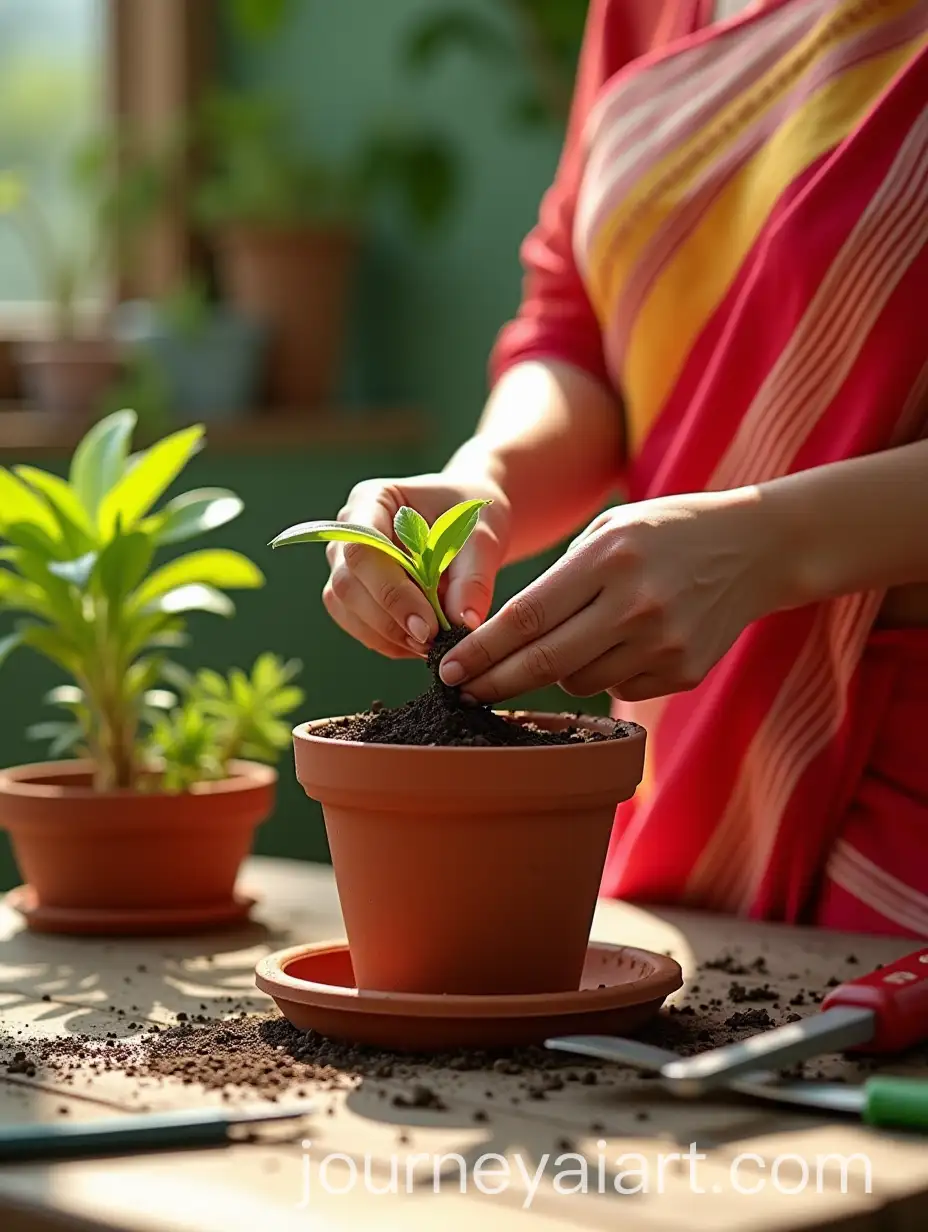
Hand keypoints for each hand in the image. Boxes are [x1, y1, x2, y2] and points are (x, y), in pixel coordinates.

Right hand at [323, 472, 510, 658]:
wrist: (468, 522)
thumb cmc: (471, 515)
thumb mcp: (482, 537)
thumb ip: (473, 578)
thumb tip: (464, 623)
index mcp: (372, 499)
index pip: (363, 549)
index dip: (391, 593)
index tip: (427, 626)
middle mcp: (348, 531)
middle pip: (347, 583)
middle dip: (389, 621)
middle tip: (432, 642)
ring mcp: (345, 562)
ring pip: (345, 609)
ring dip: (386, 636)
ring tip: (430, 645)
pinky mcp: (354, 592)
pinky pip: (357, 624)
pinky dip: (388, 642)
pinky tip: (420, 645)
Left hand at [438, 488, 787, 701]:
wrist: (757, 549)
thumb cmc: (666, 532)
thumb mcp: (610, 529)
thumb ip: (559, 579)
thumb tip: (502, 638)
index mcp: (609, 559)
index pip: (528, 618)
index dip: (482, 650)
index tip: (448, 670)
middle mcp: (636, 604)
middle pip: (544, 663)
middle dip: (494, 682)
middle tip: (462, 692)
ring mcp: (664, 643)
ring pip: (578, 682)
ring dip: (558, 671)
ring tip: (577, 636)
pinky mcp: (684, 671)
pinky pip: (618, 689)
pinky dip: (606, 673)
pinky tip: (627, 641)